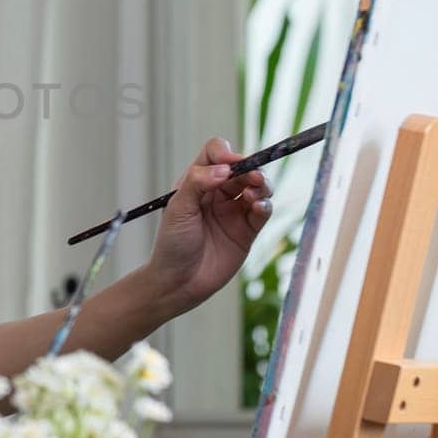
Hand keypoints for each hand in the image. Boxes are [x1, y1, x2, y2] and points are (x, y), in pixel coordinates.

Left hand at [144, 137, 272, 311]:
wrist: (178, 282)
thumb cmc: (172, 244)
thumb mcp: (178, 209)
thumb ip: (198, 183)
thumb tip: (223, 169)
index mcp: (197, 182)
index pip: (215, 155)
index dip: (225, 154)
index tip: (230, 164)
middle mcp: (217, 194)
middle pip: (241, 169)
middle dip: (250, 168)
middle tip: (253, 176)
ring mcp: (234, 211)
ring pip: (256, 187)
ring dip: (261, 185)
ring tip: (255, 192)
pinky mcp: (247, 231)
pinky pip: (262, 212)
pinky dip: (265, 205)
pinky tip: (260, 207)